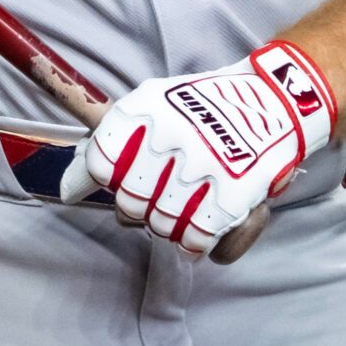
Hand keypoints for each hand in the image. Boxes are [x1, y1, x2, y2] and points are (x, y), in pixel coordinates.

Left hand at [59, 41, 334, 254]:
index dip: (102, 181)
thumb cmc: (207, 109)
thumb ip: (109, 143)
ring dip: (173, 223)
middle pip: (128, 205)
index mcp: (147, 110)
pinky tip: (207, 220)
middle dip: (142, 205)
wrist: (275, 103)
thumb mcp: (153, 105)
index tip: (112, 182)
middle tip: (166, 189)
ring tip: (191, 200)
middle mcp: (171, 138)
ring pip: (161, 228)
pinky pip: (196, 242)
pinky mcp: (232, 197)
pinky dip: (200, 241)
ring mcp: (202, 169)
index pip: (100, 165)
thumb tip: (69, 185)